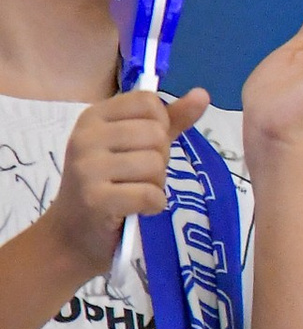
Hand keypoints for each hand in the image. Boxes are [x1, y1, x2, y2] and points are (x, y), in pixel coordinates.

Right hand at [41, 85, 210, 280]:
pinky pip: (150, 194)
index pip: (148, 102)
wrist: (73, 234)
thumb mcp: (136, 145)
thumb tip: (203, 95)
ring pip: (155, 165)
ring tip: (134, 192)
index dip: (160, 125)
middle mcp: (86, 138)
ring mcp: (87, 168)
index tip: (143, 146)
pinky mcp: (96, 199)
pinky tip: (137, 208)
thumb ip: (170, 120)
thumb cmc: (108, 184)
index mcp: (94, 117)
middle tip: (138, 176)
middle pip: (156, 135)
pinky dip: (153, 205)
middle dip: (160, 160)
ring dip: (156, 184)